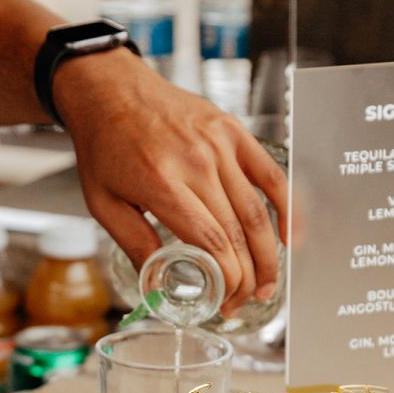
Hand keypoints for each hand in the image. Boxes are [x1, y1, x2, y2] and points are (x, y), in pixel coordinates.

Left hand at [53, 50, 287, 314]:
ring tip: (267, 285)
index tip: (223, 301)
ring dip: (268, 255)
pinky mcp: (233, 132)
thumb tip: (159, 287)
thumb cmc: (105, 146)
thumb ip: (134, 244)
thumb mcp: (103, 203)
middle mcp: (196, 162)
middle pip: (237, 232)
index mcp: (161, 182)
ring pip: (256, 210)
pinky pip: (270, 174)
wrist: (110, 90)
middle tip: (243, 302)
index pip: (209, 242)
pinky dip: (287, 208)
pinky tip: (290, 238)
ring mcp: (219, 144)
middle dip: (247, 277)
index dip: (225, 279)